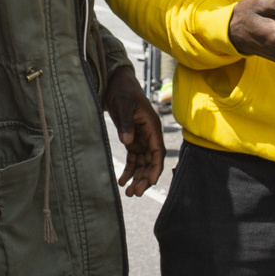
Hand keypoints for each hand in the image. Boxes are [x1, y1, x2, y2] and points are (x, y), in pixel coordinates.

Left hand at [101, 66, 164, 195]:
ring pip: (142, 162)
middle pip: (151, 161)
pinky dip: (129, 170)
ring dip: (137, 177)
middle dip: (145, 177)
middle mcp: (149, 134)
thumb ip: (125, 123)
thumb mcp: (123, 105)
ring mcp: (141, 137)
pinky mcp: (132, 138)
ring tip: (129, 192)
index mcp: (152, 126)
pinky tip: (122, 180)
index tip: (151, 182)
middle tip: (135, 193)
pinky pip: (133, 158)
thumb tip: (128, 142)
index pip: (158, 151)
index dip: (155, 168)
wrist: (116, 82)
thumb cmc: (122, 91)